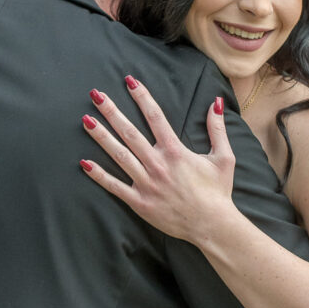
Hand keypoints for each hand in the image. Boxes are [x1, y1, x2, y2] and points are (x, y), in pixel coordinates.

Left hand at [79, 75, 238, 243]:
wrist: (212, 225)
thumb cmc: (218, 192)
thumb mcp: (224, 157)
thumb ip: (217, 128)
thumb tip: (215, 101)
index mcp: (175, 151)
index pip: (155, 117)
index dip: (141, 97)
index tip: (129, 81)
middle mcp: (158, 164)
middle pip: (130, 133)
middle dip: (111, 112)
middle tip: (96, 95)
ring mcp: (146, 184)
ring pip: (119, 155)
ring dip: (101, 137)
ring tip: (86, 120)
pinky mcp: (139, 202)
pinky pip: (115, 187)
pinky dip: (99, 175)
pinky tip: (84, 163)